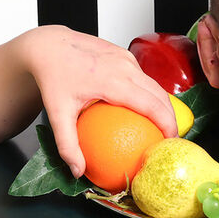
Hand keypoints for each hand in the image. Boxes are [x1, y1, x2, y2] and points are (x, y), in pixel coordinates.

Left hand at [17, 27, 177, 176]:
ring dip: (163, 105)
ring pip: (154, 85)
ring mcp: (126, 59)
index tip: (170, 141)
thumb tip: (77, 170)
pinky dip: (149, 94)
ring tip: (162, 125)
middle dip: (172, 118)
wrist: (47, 46)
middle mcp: (124, 67)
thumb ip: (67, 144)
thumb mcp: (56, 113)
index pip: (152, 105)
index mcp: (113, 81)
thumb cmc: (52, 77)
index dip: (167, 124)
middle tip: (169, 138)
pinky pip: (143, 77)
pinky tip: (143, 108)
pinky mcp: (125, 55)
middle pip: (160, 95)